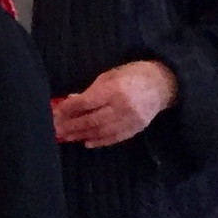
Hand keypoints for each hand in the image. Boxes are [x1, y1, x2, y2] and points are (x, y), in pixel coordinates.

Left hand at [53, 60, 177, 147]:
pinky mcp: (138, 128)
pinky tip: (86, 142)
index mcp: (114, 89)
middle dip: (71, 126)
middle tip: (55, 130)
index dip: (68, 109)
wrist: (163, 83)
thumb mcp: (109, 76)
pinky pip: (116, 137)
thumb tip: (70, 101)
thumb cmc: (131, 75)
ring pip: (102, 131)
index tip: (54, 113)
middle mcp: (123, 106)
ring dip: (82, 135)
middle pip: (92, 120)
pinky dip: (100, 141)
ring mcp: (132, 119)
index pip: (86, 103)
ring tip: (67, 137)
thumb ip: (90, 91)